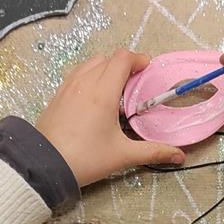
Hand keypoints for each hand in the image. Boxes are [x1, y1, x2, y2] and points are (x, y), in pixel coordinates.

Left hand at [36, 49, 185, 186]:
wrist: (43, 165)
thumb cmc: (85, 158)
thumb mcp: (122, 155)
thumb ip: (153, 151)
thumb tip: (180, 156)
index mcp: (103, 91)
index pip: (123, 58)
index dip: (138, 59)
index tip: (147, 70)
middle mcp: (86, 81)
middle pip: (109, 57)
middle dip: (124, 64)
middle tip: (134, 83)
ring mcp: (69, 85)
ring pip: (91, 62)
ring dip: (106, 67)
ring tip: (114, 87)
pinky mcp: (58, 93)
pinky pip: (78, 72)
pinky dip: (90, 74)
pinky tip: (94, 95)